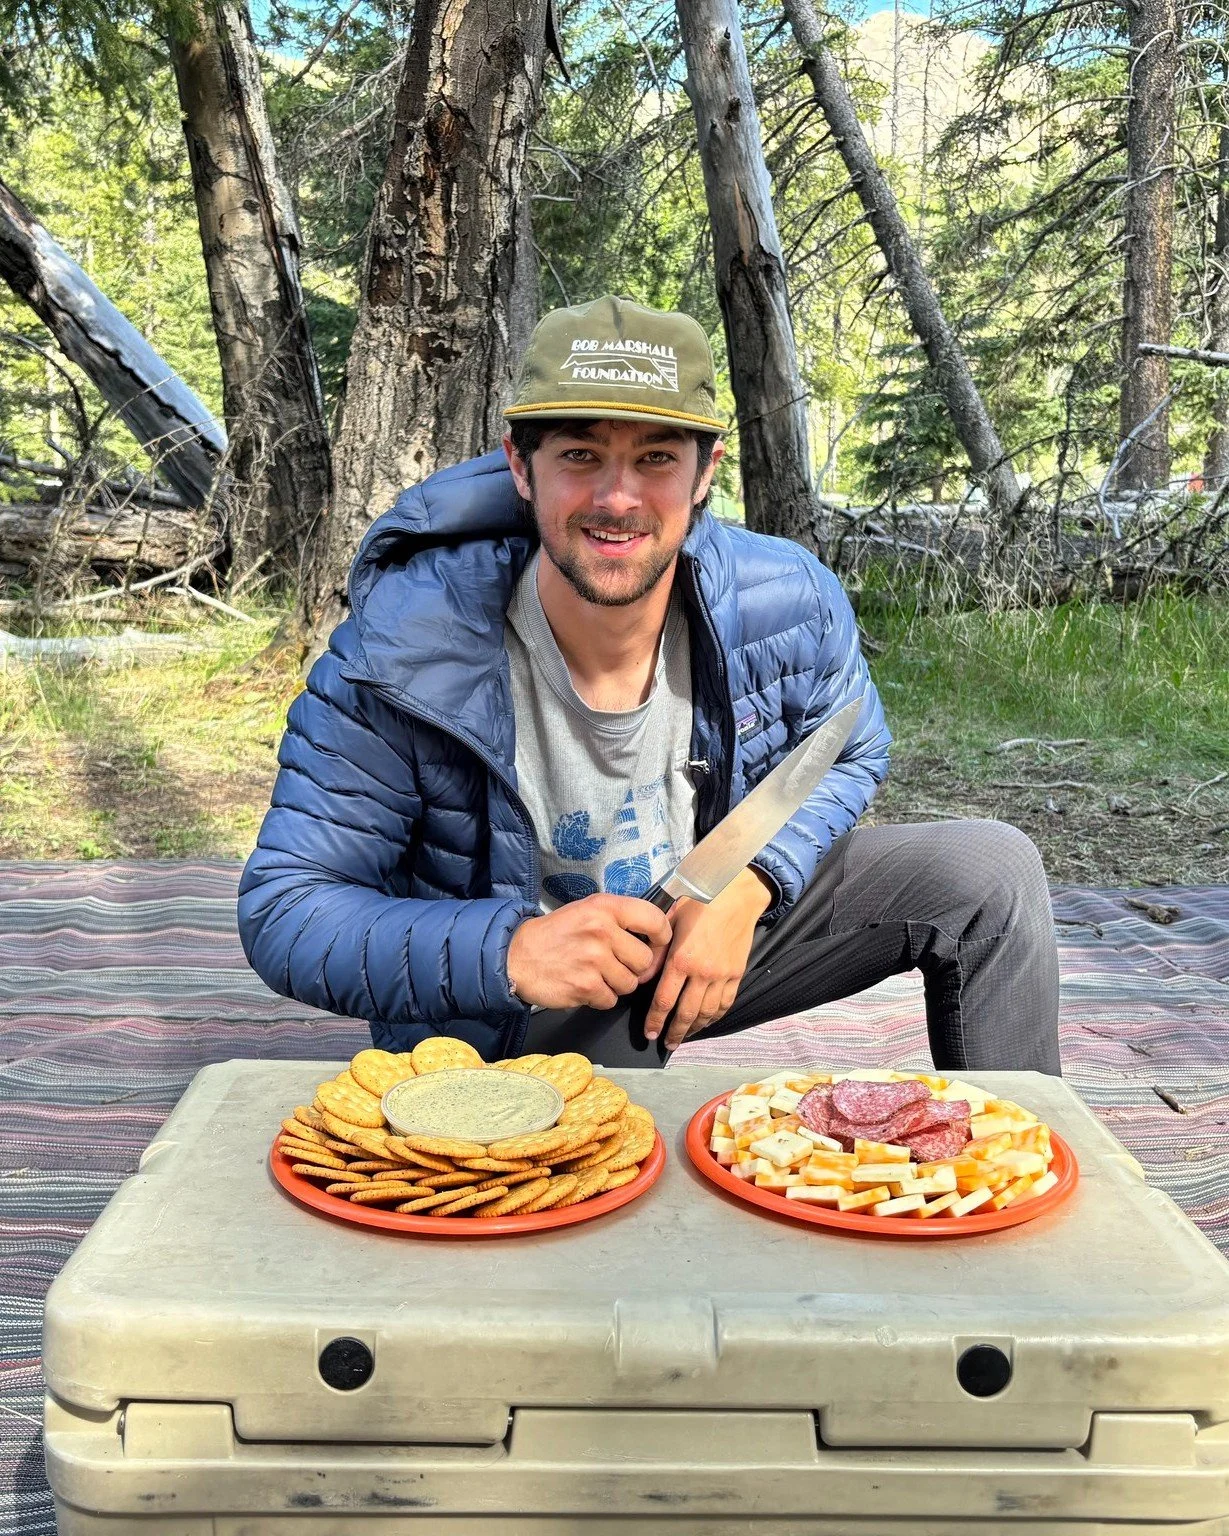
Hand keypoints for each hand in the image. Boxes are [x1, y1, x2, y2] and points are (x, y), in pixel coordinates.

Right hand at [507, 894, 672, 1009]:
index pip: (655, 919)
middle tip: (614, 965)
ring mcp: (594, 959)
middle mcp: (602, 930)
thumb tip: (656, 936)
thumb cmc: (556, 934)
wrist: (516, 956)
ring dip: (616, 984)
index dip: (662, 937)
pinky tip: (584, 985)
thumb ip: (620, 920)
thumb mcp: (587, 911)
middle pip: (645, 960)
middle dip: (634, 968)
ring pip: (630, 983)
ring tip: (595, 974)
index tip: (657, 945)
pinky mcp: (585, 986)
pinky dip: (599, 998)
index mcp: (605, 907)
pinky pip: (611, 1000)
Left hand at [645, 868, 773, 1050]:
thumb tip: (643, 975)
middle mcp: (703, 973)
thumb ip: (655, 950)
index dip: (655, 1020)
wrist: (736, 895)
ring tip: (683, 1037)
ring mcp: (722, 976)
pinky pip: (725, 1004)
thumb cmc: (699, 902)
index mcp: (682, 959)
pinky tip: (705, 1022)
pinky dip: (714, 1017)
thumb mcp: (669, 920)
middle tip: (665, 1043)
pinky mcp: (736, 974)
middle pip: (686, 1014)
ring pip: (706, 1013)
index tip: (648, 1033)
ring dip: (693, 1029)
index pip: (664, 1001)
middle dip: (674, 1032)